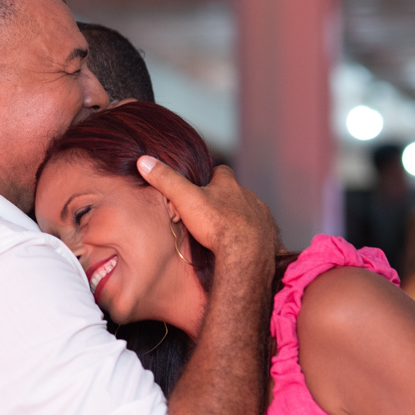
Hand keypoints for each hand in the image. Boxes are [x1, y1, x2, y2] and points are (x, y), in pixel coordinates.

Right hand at [137, 156, 277, 269]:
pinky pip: (263, 232)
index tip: (203, 184)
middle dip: (226, 200)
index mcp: (229, 185)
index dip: (212, 177)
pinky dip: (254, 236)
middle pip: (236, 193)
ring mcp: (262, 215)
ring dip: (240, 218)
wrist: (247, 254)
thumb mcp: (185, 199)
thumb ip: (165, 180)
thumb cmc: (216, 225)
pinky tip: (245, 246)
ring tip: (227, 232)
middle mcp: (249, 196)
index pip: (221, 171)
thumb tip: (144, 161)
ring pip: (250, 212)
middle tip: (211, 213)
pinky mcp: (270, 234)